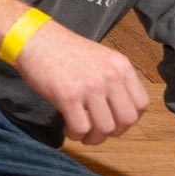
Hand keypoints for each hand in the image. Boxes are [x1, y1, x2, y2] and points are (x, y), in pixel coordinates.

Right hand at [11, 20, 149, 144]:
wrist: (33, 38)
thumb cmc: (62, 50)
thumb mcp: (100, 58)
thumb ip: (114, 80)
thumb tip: (119, 112)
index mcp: (121, 65)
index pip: (141, 104)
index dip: (128, 119)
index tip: (114, 121)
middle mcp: (110, 75)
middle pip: (127, 120)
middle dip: (113, 132)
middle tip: (97, 131)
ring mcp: (90, 85)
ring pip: (105, 128)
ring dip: (93, 137)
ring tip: (81, 131)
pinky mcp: (68, 95)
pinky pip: (81, 128)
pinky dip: (75, 134)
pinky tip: (68, 127)